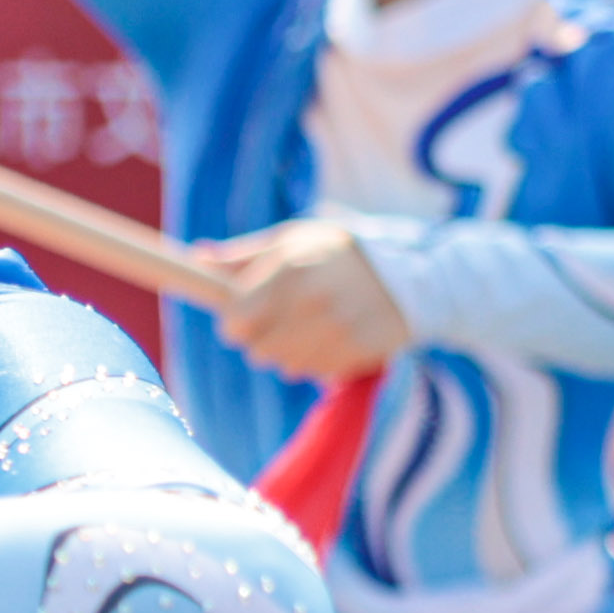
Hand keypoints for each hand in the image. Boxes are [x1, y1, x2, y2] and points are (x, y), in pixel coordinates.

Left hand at [206, 219, 413, 380]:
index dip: (232, 320)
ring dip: (288, 352)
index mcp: (291, 270)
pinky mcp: (358, 353)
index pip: (236, 316)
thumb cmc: (339, 252)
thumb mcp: (293, 240)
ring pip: (284, 365)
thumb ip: (244, 255)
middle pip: (257, 348)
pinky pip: (315, 372)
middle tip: (278, 321)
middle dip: (260, 338)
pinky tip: (331, 338)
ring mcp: (337, 331)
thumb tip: (198, 259)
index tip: (238, 316)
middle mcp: (312, 303)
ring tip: (308, 327)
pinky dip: (316, 362)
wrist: (415, 272)